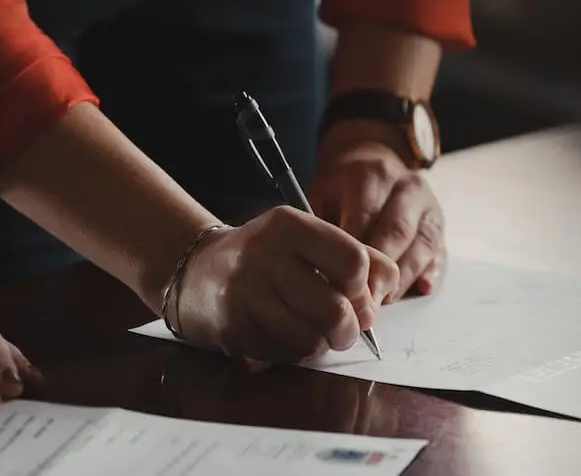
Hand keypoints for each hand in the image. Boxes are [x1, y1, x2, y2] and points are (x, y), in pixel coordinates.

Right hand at [173, 206, 399, 362]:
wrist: (197, 272)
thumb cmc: (268, 257)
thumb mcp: (308, 240)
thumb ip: (358, 257)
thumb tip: (383, 296)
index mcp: (288, 225)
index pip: (354, 261)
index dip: (364, 287)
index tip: (355, 292)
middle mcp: (264, 255)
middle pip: (336, 310)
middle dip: (349, 329)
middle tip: (345, 329)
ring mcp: (245, 293)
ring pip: (312, 340)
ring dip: (321, 343)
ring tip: (312, 330)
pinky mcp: (233, 328)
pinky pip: (286, 355)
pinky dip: (294, 352)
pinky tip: (283, 334)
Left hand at [309, 125, 447, 300]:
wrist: (370, 160)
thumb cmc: (340, 187)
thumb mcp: (321, 194)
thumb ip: (322, 228)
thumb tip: (321, 273)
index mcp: (373, 175)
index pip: (365, 219)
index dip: (353, 256)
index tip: (339, 285)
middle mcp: (407, 187)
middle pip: (396, 232)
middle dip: (380, 271)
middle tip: (363, 301)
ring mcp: (428, 206)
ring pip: (422, 245)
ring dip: (403, 277)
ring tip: (383, 300)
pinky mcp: (439, 225)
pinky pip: (440, 252)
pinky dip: (432, 273)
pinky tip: (421, 289)